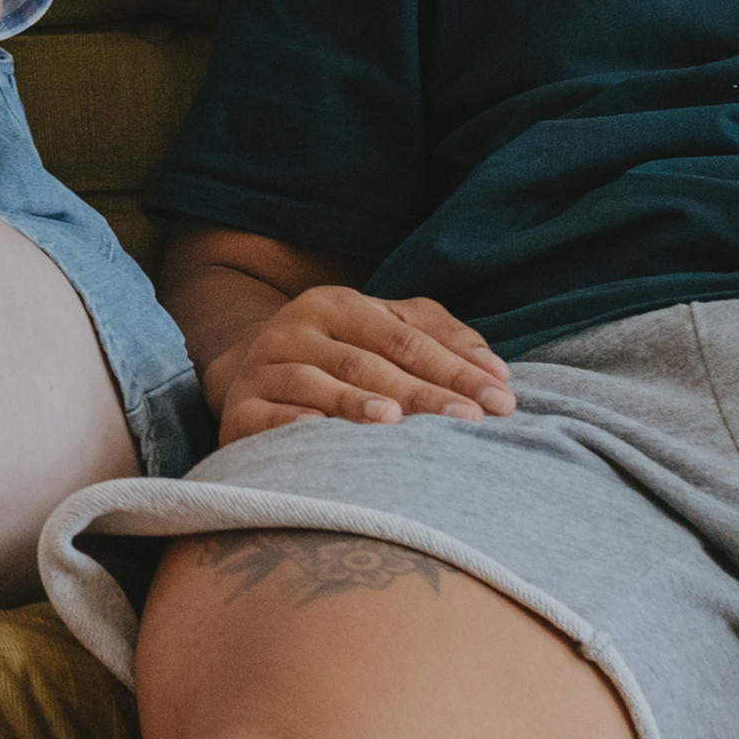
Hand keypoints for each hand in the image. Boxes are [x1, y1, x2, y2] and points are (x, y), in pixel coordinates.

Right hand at [205, 287, 513, 444]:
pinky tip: (322, 434)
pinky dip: (294, 424)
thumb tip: (496, 371)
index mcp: (336, 304)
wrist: (250, 374)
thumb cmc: (341, 354)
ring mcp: (262, 367)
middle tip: (469, 421)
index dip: (455, 367)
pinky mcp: (238, 408)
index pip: (405, 337)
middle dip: (424, 393)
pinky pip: (267, 417)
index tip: (500, 398)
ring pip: (315, 384)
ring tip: (397, 421)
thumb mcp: (387, 331)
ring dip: (355, 403)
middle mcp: (294, 328)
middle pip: (367, 363)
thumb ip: (442, 338)